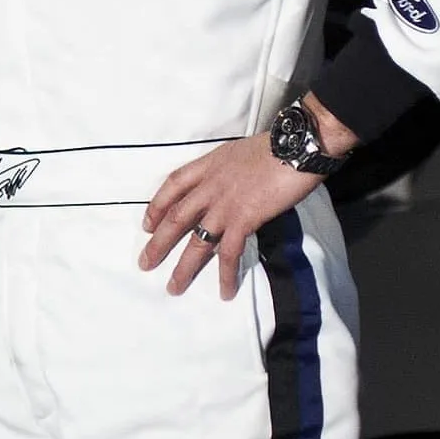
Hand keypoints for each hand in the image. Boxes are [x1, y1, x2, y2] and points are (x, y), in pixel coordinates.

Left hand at [138, 95, 355, 297]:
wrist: (295, 148)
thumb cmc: (274, 147)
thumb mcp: (238, 152)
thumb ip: (226, 170)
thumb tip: (227, 184)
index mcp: (207, 166)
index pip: (172, 187)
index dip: (156, 207)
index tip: (147, 225)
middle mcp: (209, 187)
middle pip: (175, 219)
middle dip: (158, 244)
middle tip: (145, 264)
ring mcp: (224, 206)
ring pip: (196, 242)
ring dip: (184, 268)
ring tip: (174, 287)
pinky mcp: (243, 220)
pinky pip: (230, 253)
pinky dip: (226, 275)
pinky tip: (224, 291)